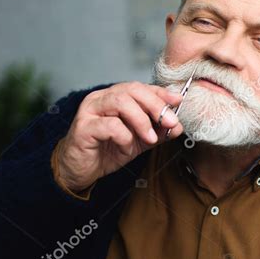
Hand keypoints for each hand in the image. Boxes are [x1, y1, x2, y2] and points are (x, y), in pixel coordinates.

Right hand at [55, 81, 183, 192]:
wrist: (81, 171)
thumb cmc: (107, 151)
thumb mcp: (138, 140)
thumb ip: (157, 131)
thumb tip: (178, 126)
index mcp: (114, 97)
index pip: (140, 87)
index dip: (161, 93)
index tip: (178, 102)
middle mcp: (101, 98)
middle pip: (132, 89)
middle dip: (155, 105)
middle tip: (170, 123)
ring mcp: (90, 111)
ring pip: (121, 102)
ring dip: (141, 120)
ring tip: (150, 138)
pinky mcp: (83, 127)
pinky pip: (110, 125)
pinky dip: (124, 137)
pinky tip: (125, 148)